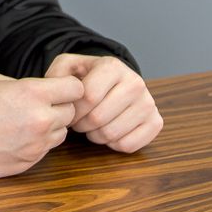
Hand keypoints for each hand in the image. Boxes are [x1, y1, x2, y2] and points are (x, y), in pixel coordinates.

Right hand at [0, 71, 84, 178]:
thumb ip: (24, 85)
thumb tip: (39, 91)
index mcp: (32, 93)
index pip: (76, 88)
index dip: (67, 86)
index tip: (57, 88)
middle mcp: (40, 119)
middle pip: (71, 112)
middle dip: (60, 106)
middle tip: (40, 105)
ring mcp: (36, 144)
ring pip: (62, 133)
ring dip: (51, 126)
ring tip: (27, 122)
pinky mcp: (29, 162)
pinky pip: (46, 149)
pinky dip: (38, 142)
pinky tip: (17, 136)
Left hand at [44, 54, 162, 153]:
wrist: (114, 82)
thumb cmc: (87, 77)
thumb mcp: (67, 67)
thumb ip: (56, 75)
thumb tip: (62, 93)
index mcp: (113, 66)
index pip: (89, 97)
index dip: (73, 110)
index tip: (69, 110)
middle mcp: (135, 82)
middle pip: (98, 118)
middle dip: (81, 124)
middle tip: (79, 121)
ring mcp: (148, 103)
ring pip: (112, 134)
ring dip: (95, 135)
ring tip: (92, 125)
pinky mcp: (155, 122)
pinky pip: (128, 145)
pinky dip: (112, 144)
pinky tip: (108, 131)